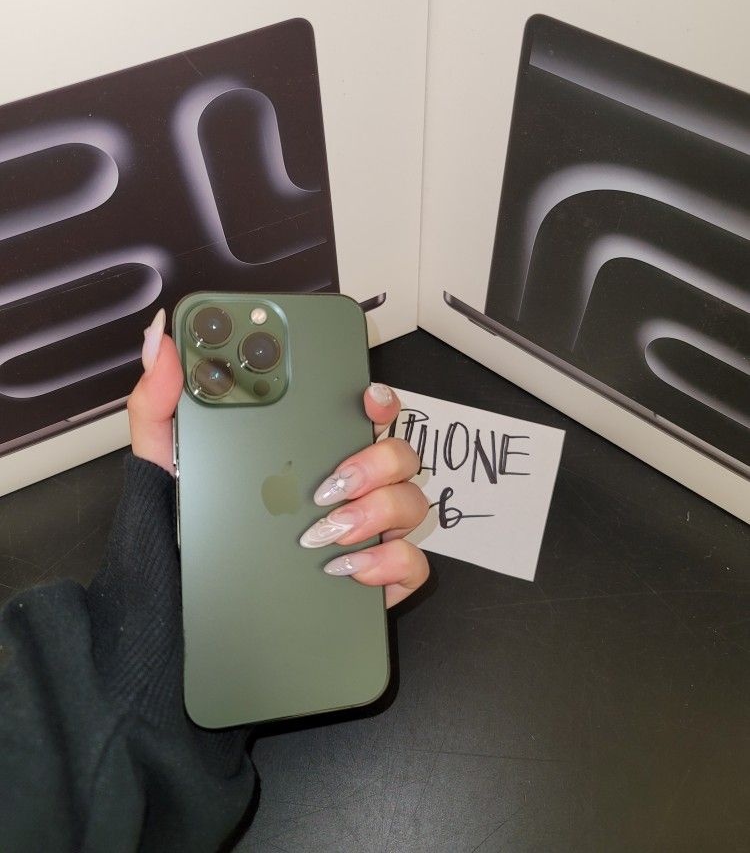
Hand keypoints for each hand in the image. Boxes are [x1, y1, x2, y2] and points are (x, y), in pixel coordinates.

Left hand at [127, 309, 429, 606]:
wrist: (174, 611)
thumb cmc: (179, 533)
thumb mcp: (164, 461)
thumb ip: (161, 398)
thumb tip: (163, 341)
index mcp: (306, 451)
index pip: (361, 410)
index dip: (378, 396)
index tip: (368, 395)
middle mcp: (345, 486)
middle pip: (398, 452)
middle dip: (376, 460)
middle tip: (330, 482)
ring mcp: (364, 532)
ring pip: (409, 502)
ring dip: (374, 512)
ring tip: (322, 530)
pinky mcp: (373, 579)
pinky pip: (410, 563)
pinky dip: (386, 563)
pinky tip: (345, 567)